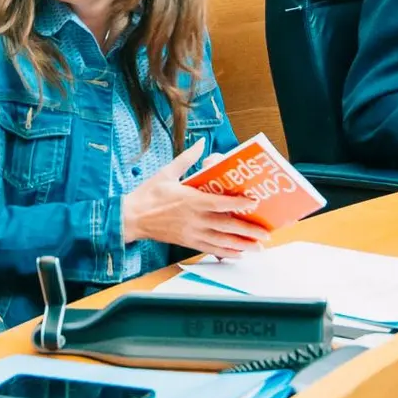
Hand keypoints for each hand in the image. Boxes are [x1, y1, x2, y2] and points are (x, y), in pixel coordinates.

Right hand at [120, 140, 270, 256]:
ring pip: (222, 242)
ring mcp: (192, 233)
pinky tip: (238, 254)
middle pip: (227, 226)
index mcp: (191, 200)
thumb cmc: (148, 195)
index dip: (240, 204)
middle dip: (248, 231)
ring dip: (242, 245)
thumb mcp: (167, 172)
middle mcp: (195, 219)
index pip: (221, 203)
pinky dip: (226, 253)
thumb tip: (201, 143)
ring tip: (258, 247)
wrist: (131, 218)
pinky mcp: (188, 242)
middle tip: (266, 233)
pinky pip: (211, 250)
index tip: (255, 202)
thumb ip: (187, 158)